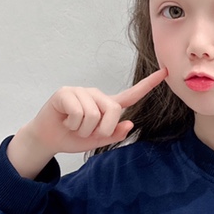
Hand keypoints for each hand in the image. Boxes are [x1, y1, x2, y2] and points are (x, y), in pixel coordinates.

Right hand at [7, 68, 167, 175]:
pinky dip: (73, 124)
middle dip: (102, 129)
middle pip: (113, 110)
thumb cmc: (73, 138)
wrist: (48, 139)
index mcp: (107, 106)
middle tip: (86, 132)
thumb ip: (114, 135)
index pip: (131, 95)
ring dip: (83, 129)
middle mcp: (96, 95)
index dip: (148, 85)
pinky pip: (79, 113)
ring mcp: (81, 92)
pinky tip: (65, 121)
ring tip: (73, 126)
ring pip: (94, 115)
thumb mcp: (97, 141)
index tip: (166, 72)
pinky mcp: (65, 93)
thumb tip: (130, 124)